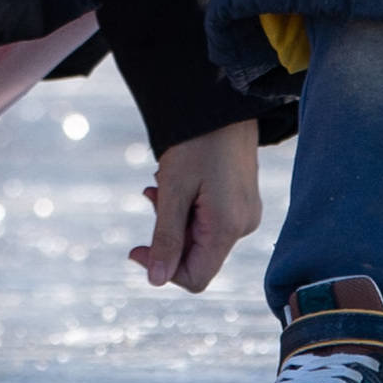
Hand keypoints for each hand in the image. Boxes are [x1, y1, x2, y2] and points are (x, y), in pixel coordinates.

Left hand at [128, 119, 261, 292]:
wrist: (224, 102)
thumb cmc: (197, 143)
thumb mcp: (173, 191)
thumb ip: (166, 238)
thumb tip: (156, 280)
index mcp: (227, 228)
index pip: (195, 278)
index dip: (163, 270)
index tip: (137, 247)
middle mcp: (243, 226)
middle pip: (196, 257)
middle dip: (167, 236)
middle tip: (151, 197)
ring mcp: (245, 213)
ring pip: (200, 237)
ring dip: (175, 218)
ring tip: (162, 184)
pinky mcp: (242, 202)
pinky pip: (211, 220)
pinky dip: (188, 208)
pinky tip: (178, 182)